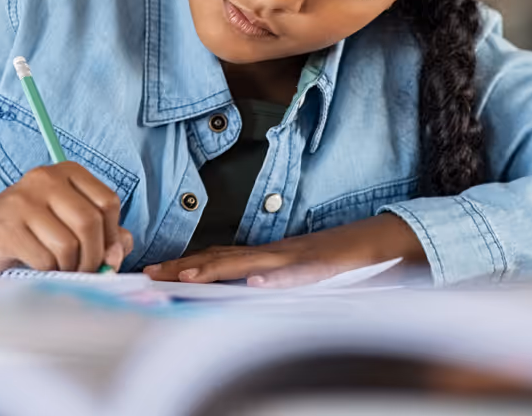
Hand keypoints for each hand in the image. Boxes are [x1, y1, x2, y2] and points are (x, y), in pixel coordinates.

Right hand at [0, 162, 133, 275]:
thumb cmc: (29, 230)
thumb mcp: (67, 223)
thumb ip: (102, 233)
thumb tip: (118, 252)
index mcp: (68, 172)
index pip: (108, 201)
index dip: (113, 234)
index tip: (106, 253)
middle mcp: (46, 178)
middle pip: (90, 222)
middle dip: (95, 256)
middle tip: (88, 271)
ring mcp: (24, 201)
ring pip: (69, 244)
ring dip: (72, 267)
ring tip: (63, 269)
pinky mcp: (7, 227)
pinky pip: (45, 259)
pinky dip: (50, 272)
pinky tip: (42, 268)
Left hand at [143, 213, 426, 287]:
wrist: (379, 239)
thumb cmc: (336, 259)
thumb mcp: (295, 274)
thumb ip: (269, 280)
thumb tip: (237, 293)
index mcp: (267, 256)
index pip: (219, 259)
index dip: (186, 264)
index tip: (155, 271)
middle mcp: (275, 252)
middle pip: (224, 258)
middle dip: (185, 267)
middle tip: (151, 275)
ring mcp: (296, 257)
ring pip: (251, 262)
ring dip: (216, 270)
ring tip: (187, 278)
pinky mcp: (320, 264)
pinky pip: (294, 273)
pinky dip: (274, 278)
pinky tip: (256, 283)